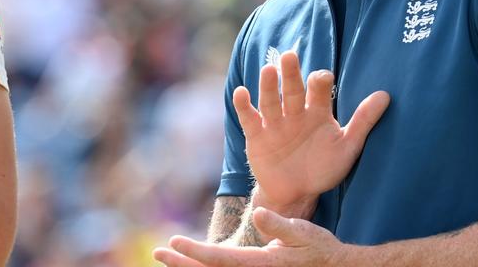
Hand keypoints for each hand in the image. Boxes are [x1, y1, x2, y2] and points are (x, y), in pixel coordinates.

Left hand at [153, 208, 348, 265]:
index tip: (173, 243)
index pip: (220, 259)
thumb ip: (281, 226)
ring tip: (167, 258)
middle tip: (156, 252)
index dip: (195, 252)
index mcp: (262, 264)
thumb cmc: (321, 249)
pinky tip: (193, 264)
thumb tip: (258, 214)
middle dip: (181, 264)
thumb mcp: (306, 232)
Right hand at [236, 49, 388, 210]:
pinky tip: (242, 92)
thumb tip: (386, 95)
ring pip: (271, 100)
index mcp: (317, 111)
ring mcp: (275, 123)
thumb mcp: (347, 146)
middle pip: (292, 89)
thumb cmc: (323, 168)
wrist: (296, 194)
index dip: (320, 83)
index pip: (319, 91)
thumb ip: (363, 121)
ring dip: (268, 86)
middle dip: (291, 74)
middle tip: (289, 56)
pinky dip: (243, 105)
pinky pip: (249, 118)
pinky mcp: (257, 135)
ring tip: (268, 70)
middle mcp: (295, 112)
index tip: (323, 78)